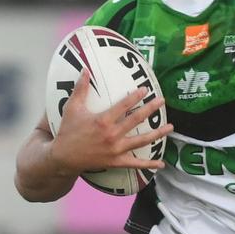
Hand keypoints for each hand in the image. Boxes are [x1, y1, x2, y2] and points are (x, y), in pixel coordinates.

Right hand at [50, 70, 172, 176]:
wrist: (64, 157)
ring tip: (170, 127)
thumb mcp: (72, 108)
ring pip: (141, 141)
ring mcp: (116, 150)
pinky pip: (136, 164)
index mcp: (103, 120)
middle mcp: (112, 135)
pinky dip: (149, 164)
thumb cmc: (68, 131)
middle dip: (151, 109)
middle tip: (162, 101)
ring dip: (157, 134)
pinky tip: (161, 163)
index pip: (123, 106)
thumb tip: (85, 70)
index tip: (145, 90)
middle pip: (136, 120)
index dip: (135, 97)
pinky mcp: (116, 161)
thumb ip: (81, 89)